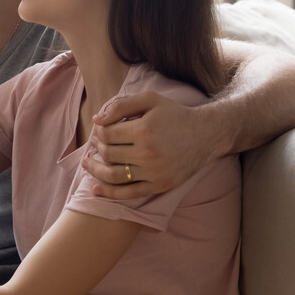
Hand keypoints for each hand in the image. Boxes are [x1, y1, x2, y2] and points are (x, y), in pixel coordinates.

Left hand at [86, 92, 217, 198]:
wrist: (206, 134)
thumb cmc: (175, 114)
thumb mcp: (150, 100)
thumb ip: (121, 105)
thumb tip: (97, 119)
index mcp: (144, 130)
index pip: (108, 134)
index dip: (99, 131)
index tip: (100, 129)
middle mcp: (148, 153)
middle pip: (109, 154)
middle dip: (97, 148)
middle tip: (96, 143)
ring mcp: (154, 172)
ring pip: (114, 176)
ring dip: (96, 171)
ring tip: (88, 164)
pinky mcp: (159, 185)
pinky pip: (129, 194)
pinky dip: (110, 193)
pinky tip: (96, 189)